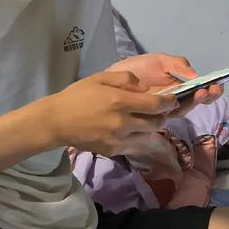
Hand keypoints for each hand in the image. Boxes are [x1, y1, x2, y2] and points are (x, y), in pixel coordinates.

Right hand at [45, 71, 178, 155]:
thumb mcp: (101, 78)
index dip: (169, 102)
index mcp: (120, 102)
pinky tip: (134, 131)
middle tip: (158, 110)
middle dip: (162, 115)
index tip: (172, 100)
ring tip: (146, 121)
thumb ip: (126, 80)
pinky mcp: (113, 151)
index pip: (156, 105)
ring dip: (152, 128)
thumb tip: (146, 88)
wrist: (56, 121)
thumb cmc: (78, 95)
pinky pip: (136, 146)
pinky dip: (140, 138)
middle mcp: (122, 123)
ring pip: (149, 136)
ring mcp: (118, 139)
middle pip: (157, 123)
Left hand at [108, 53, 222, 116]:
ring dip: (194, 102)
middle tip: (210, 90)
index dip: (210, 90)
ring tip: (200, 92)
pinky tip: (178, 99)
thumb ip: (178, 64)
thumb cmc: (138, 68)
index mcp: (179, 88)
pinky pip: (165, 114)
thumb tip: (196, 75)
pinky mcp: (150, 115)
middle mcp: (173, 101)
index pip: (199, 92)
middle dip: (206, 97)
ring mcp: (162, 109)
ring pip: (182, 109)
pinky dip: (174, 107)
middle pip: (194, 103)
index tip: (217, 84)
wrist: (113, 76)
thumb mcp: (161, 61)